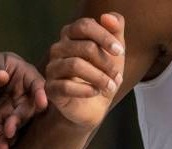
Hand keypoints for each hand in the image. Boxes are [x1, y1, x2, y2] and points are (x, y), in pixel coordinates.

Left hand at [0, 53, 48, 148]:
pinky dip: (1, 145)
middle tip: (9, 128)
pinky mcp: (1, 126)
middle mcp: (24, 99)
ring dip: (11, 136)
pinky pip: (2, 137)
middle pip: (27, 110)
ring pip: (16, 126)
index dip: (40, 94)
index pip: (37, 85)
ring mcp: (14, 114)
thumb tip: (1, 77)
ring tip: (3, 143)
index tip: (41, 103)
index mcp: (25, 78)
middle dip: (20, 120)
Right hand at [46, 13, 125, 129]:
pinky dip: (86, 90)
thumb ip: (115, 30)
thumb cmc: (102, 76)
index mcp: (71, 35)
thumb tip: (107, 17)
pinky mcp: (51, 89)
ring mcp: (53, 68)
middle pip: (85, 47)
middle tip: (117, 76)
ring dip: (99, 78)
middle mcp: (58, 48)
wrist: (93, 108)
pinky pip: (66, 86)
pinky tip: (96, 92)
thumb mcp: (114, 54)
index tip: (120, 51)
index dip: (104, 37)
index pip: (85, 26)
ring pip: (76, 65)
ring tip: (111, 87)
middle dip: (106, 63)